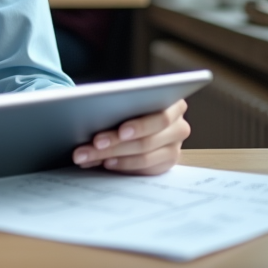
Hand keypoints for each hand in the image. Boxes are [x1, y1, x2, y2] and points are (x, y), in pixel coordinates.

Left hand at [72, 100, 189, 174]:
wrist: (145, 119)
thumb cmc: (134, 104)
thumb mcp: (131, 99)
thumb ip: (122, 102)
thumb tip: (92, 109)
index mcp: (174, 104)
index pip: (160, 118)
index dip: (140, 126)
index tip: (121, 132)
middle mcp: (179, 127)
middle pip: (147, 141)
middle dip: (117, 143)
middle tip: (94, 144)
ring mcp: (174, 148)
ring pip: (143, 157)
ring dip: (112, 156)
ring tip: (89, 156)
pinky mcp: (166, 164)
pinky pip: (144, 169)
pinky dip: (122, 165)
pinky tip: (104, 162)